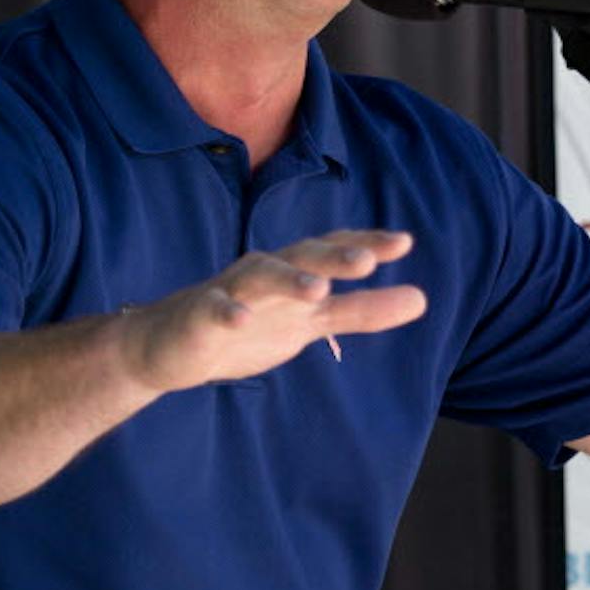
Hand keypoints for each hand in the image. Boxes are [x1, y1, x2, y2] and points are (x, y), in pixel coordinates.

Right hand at [119, 229, 427, 393]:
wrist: (167, 347)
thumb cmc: (249, 325)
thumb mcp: (312, 322)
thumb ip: (362, 310)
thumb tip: (423, 299)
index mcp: (295, 271)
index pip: (335, 249)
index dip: (366, 243)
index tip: (403, 242)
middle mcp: (267, 272)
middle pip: (304, 256)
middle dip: (335, 255)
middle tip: (369, 259)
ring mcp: (231, 292)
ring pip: (262, 277)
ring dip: (289, 280)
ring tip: (318, 289)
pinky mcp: (199, 317)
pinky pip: (214, 311)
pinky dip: (227, 312)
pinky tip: (242, 319)